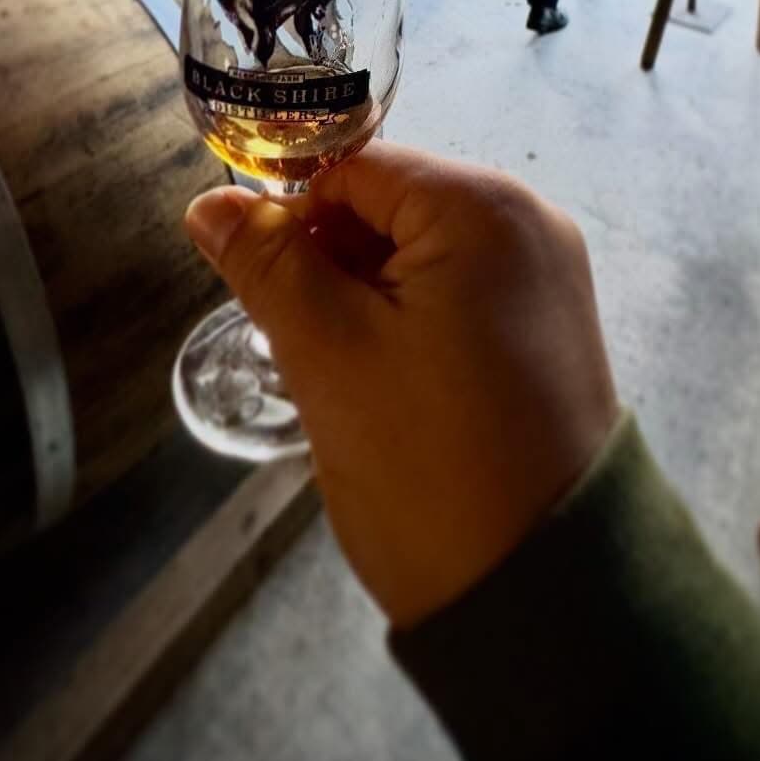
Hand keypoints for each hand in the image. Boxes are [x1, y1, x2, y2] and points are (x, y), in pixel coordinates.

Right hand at [183, 144, 617, 630]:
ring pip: (421, 255)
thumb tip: (209, 202)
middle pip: (392, 206)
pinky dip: (409, 323)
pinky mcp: (550, 332)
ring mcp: (549, 278)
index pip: (356, 167)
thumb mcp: (327, 353)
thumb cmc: (427, 462)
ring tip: (341, 374)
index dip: (293, 214)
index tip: (258, 283)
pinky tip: (386, 387)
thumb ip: (266, 263)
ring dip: (366, 298)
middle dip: (331, 261)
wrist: (545, 594)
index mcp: (483, 205)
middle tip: (301, 342)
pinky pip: (459, 295)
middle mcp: (530, 221)